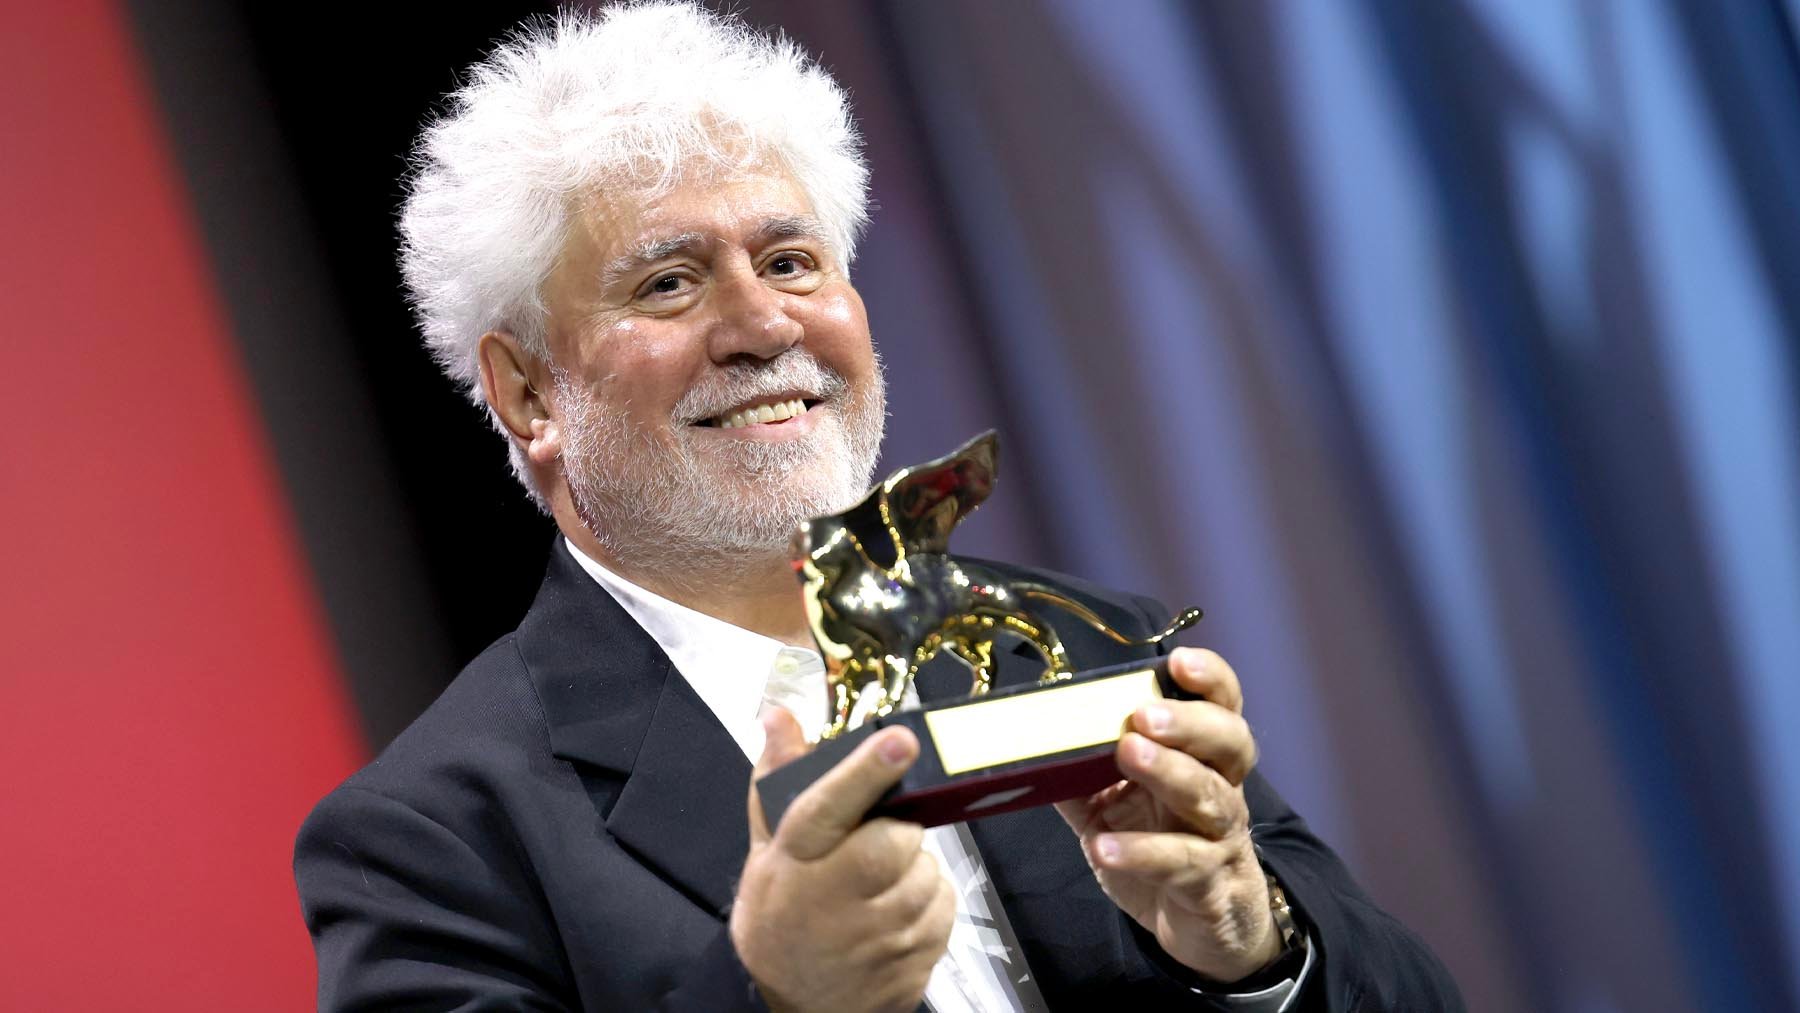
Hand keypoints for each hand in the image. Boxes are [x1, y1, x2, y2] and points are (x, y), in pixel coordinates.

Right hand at [733, 710, 954, 1012]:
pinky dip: (929, 901)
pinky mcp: (914, 960)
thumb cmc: (780, 916)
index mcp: (793, 863)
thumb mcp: (765, 850)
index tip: (901, 739)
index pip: (830, 808)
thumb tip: (779, 713)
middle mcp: (834, 901)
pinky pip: (944, 906)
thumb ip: (777, 779)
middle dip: (896, 830)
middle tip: (874, 839)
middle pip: (895, 839)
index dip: (866, 773)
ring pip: (926, 871)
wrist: (797, 1007)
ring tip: (878, 882)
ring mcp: (879, 937)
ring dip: (912, 867)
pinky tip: (896, 911)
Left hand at [1055, 647, 1281, 983]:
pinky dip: (1141, 852)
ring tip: (1128, 752)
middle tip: (1143, 714)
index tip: (1177, 661)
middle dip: (1189, 721)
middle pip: (1230, 742)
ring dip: (1168, 771)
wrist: (1207, 927)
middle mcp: (1221, 789)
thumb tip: (1027, 739)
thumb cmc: (1167, 851)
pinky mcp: (1208, 885)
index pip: (1220, 707)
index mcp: (1202, 760)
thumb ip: (1080, 772)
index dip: (1209, 679)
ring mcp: (1220, 838)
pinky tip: (1105, 846)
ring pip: (1210, 797)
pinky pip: (1180, 863)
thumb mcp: (1115, 805)